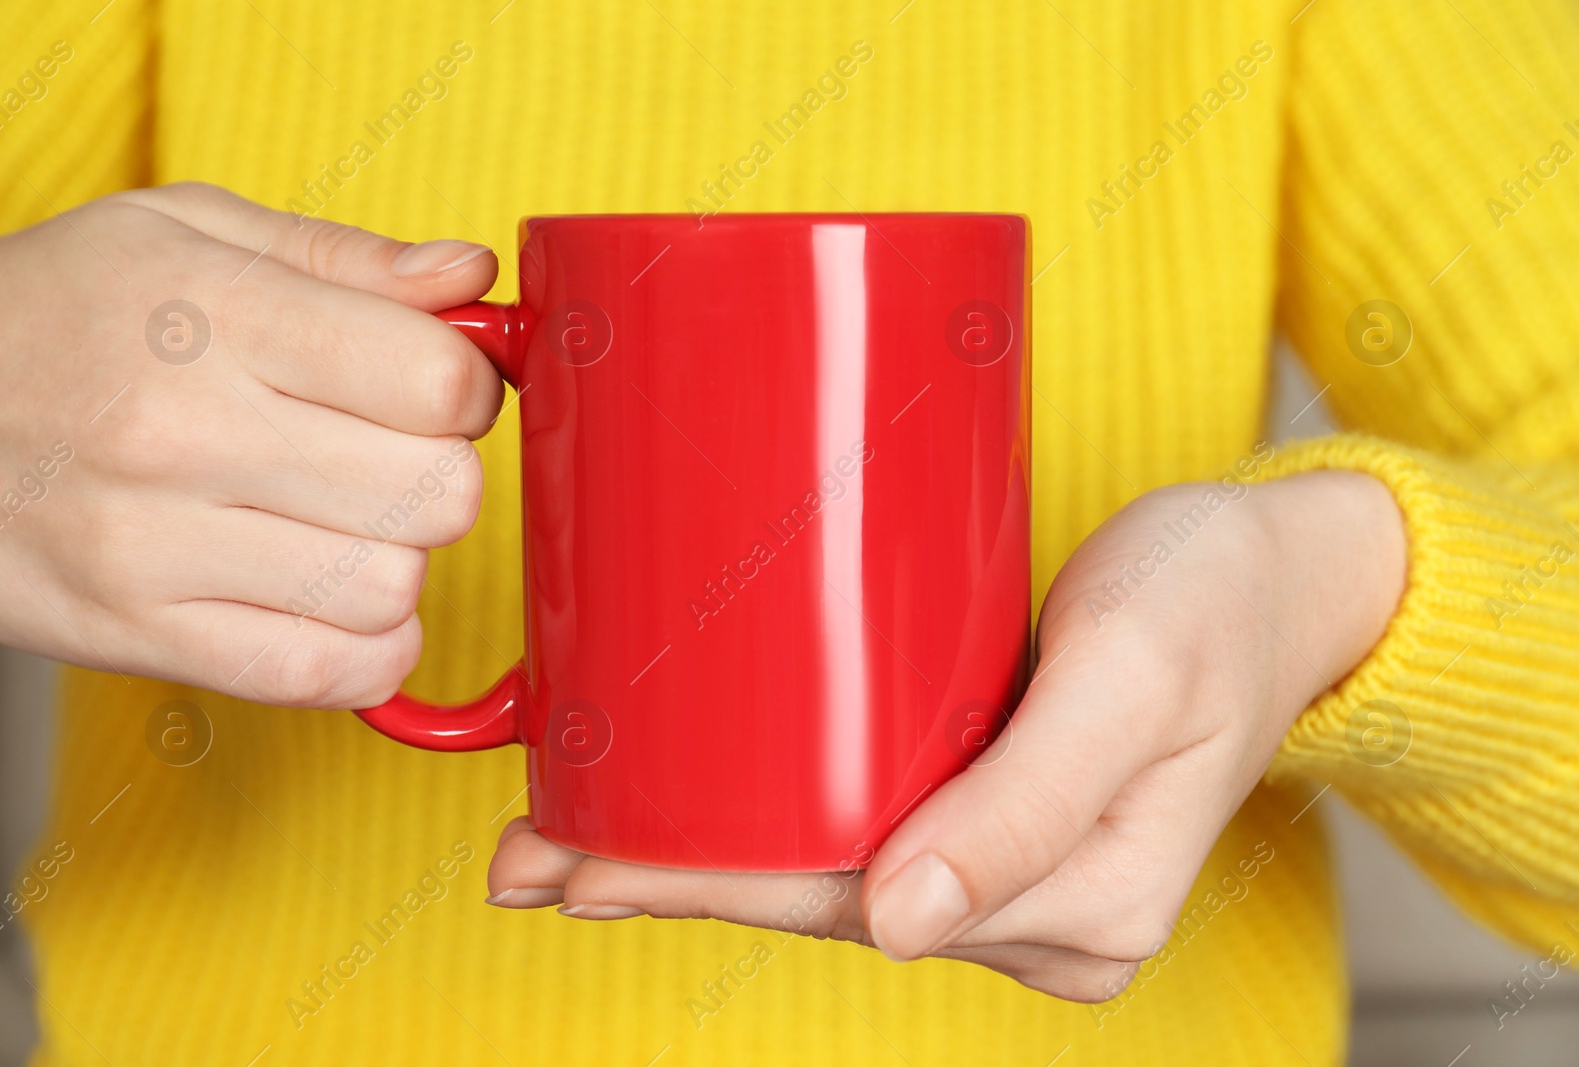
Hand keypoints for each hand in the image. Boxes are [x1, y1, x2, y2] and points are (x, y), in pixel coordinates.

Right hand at [0, 182, 503, 707]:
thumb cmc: (51, 313)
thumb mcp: (184, 232)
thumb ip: (345, 258)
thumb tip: (473, 277)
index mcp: (214, 314)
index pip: (436, 382)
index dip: (466, 389)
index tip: (432, 389)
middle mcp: (187, 432)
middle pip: (437, 495)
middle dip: (439, 476)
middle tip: (384, 456)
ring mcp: (157, 546)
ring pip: (393, 590)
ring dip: (396, 562)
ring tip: (337, 524)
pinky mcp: (136, 634)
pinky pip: (322, 676)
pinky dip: (361, 650)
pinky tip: (329, 599)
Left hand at [486, 469, 1406, 999]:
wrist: (1278, 574)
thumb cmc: (1218, 600)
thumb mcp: (1136, 673)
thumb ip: (1034, 798)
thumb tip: (900, 922)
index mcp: (1084, 906)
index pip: (851, 905)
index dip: (707, 888)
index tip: (585, 868)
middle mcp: (1035, 909)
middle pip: (816, 898)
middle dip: (669, 878)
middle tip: (529, 853)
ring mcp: (1010, 868)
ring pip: (825, 872)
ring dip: (698, 854)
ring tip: (567, 832)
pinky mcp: (991, 811)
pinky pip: (858, 829)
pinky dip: (761, 819)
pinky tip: (681, 805)